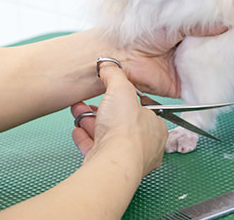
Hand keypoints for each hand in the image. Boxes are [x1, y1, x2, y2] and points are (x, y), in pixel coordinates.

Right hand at [70, 62, 166, 177]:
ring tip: (77, 111)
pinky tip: (77, 131)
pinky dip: (86, 140)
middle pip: (121, 124)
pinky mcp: (110, 168)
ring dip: (90, 123)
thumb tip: (108, 64)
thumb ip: (115, 75)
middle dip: (101, 111)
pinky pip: (96, 151)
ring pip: (107, 137)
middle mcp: (145, 146)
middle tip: (88, 102)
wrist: (113, 162)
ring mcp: (127, 160)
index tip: (109, 93)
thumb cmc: (126, 130)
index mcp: (156, 128)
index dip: (122, 100)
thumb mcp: (121, 89)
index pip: (141, 110)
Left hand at [123, 24, 227, 97]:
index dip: (228, 36)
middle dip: (232, 58)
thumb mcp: (173, 22)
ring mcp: (185, 68)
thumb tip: (226, 23)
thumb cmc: (140, 32)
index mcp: (185, 31)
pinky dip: (213, 89)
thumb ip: (199, 25)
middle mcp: (187, 50)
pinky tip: (229, 86)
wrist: (120, 54)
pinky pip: (200, 89)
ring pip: (211, 72)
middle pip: (215, 54)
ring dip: (227, 73)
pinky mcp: (180, 86)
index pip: (212, 33)